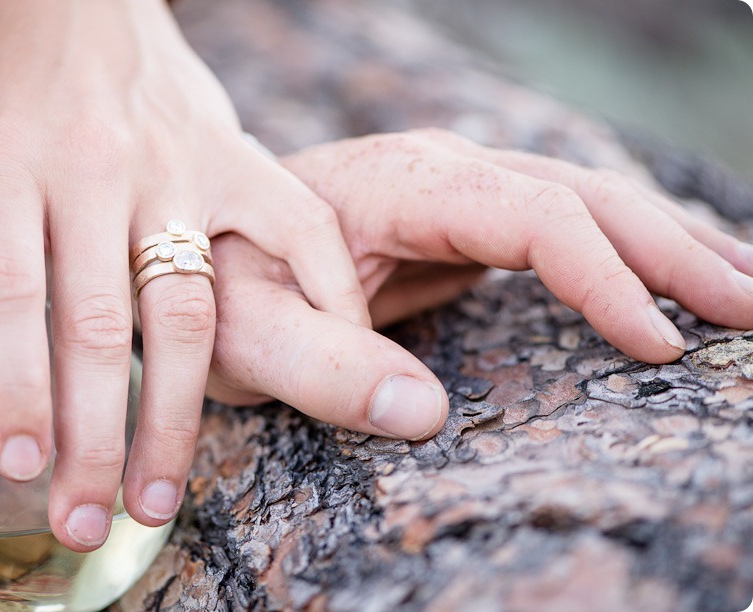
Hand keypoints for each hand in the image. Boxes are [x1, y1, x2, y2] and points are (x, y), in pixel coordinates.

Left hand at [0, 0, 367, 550]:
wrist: (74, 4)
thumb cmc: (1, 97)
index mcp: (4, 170)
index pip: (10, 294)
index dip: (18, 387)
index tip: (24, 469)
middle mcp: (93, 173)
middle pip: (100, 323)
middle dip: (94, 436)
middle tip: (88, 522)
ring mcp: (176, 168)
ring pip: (188, 307)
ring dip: (177, 412)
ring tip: (160, 496)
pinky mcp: (237, 157)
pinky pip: (300, 231)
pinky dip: (326, 297)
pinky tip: (325, 364)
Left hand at [204, 129, 752, 438]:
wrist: (197, 256)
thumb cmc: (215, 289)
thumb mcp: (244, 333)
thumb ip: (318, 367)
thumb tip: (428, 413)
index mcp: (402, 182)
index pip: (533, 214)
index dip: (603, 276)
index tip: (657, 345)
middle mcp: (442, 172)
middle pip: (582, 195)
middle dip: (671, 250)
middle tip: (747, 310)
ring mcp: (456, 193)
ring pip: (584, 203)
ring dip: (665, 243)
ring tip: (738, 287)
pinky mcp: (460, 225)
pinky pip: (558, 230)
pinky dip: (620, 254)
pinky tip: (661, 281)